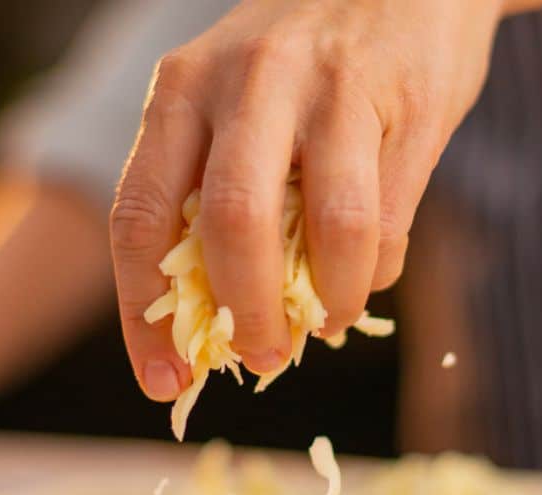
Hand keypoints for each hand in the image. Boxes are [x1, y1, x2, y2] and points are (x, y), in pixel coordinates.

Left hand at [111, 0, 511, 400]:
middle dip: (243, 316)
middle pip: (229, 225)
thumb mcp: (232, 101)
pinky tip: (365, 282)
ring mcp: (331, 87)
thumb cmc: (305, 63)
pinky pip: (386, 218)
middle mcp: (248, 79)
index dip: (142, 316)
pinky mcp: (404, 102)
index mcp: (183, 88)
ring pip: (322, 226)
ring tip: (321, 328)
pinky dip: (373, 273)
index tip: (162, 384)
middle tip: (259, 361)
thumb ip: (214, 187)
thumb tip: (215, 320)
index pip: (137, 216)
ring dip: (323, 303)